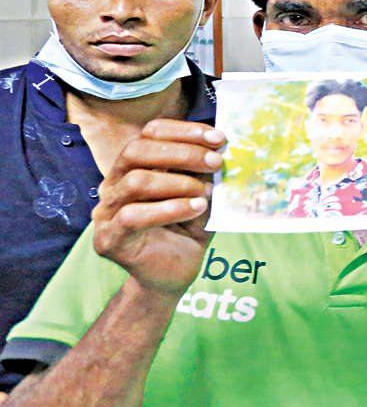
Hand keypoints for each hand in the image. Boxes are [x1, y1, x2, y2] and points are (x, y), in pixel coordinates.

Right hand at [91, 120, 222, 296]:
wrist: (173, 274)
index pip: (149, 134)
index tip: (219, 138)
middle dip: (182, 152)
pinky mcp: (108, 238)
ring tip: (204, 195)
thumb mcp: (200, 195)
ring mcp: (106, 212)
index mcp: (133, 167)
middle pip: (136, 151)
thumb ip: (203, 173)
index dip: (184, 131)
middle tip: (216, 162)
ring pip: (135, 181)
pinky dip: (170, 209)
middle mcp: (113, 184)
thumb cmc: (186, 231)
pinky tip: (195, 209)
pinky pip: (133, 216)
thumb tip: (221, 147)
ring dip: (178, 183)